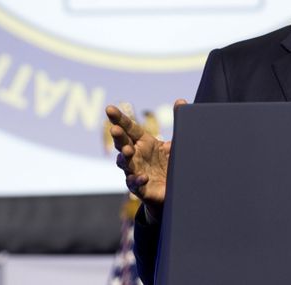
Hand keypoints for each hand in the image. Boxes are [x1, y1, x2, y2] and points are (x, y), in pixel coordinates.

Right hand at [108, 99, 185, 219]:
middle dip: (118, 137)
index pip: (129, 128)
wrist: (175, 190)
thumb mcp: (176, 141)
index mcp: (143, 142)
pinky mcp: (140, 188)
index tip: (109, 109)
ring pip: (125, 164)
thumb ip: (178, 120)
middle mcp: (136, 155)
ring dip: (124, 158)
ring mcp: (135, 171)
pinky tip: (143, 176)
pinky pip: (135, 184)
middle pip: (123, 144)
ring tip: (127, 152)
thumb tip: (180, 100)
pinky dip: (137, 180)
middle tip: (115, 130)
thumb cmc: (171, 162)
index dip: (119, 118)